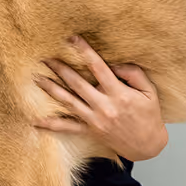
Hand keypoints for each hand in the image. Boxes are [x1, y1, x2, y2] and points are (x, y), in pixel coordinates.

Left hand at [34, 36, 168, 160]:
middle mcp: (104, 106)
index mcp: (119, 94)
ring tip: (37, 77)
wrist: (147, 146)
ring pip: (68, 102)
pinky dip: (51, 125)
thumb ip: (133, 73)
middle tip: (44, 56)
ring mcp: (95, 120)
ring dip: (51, 89)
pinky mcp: (90, 131)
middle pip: (77, 83)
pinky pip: (67, 128)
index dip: (84, 52)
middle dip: (60, 68)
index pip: (98, 67)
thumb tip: (114, 63)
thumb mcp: (149, 91)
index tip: (71, 39)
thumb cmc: (149, 116)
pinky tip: (36, 121)